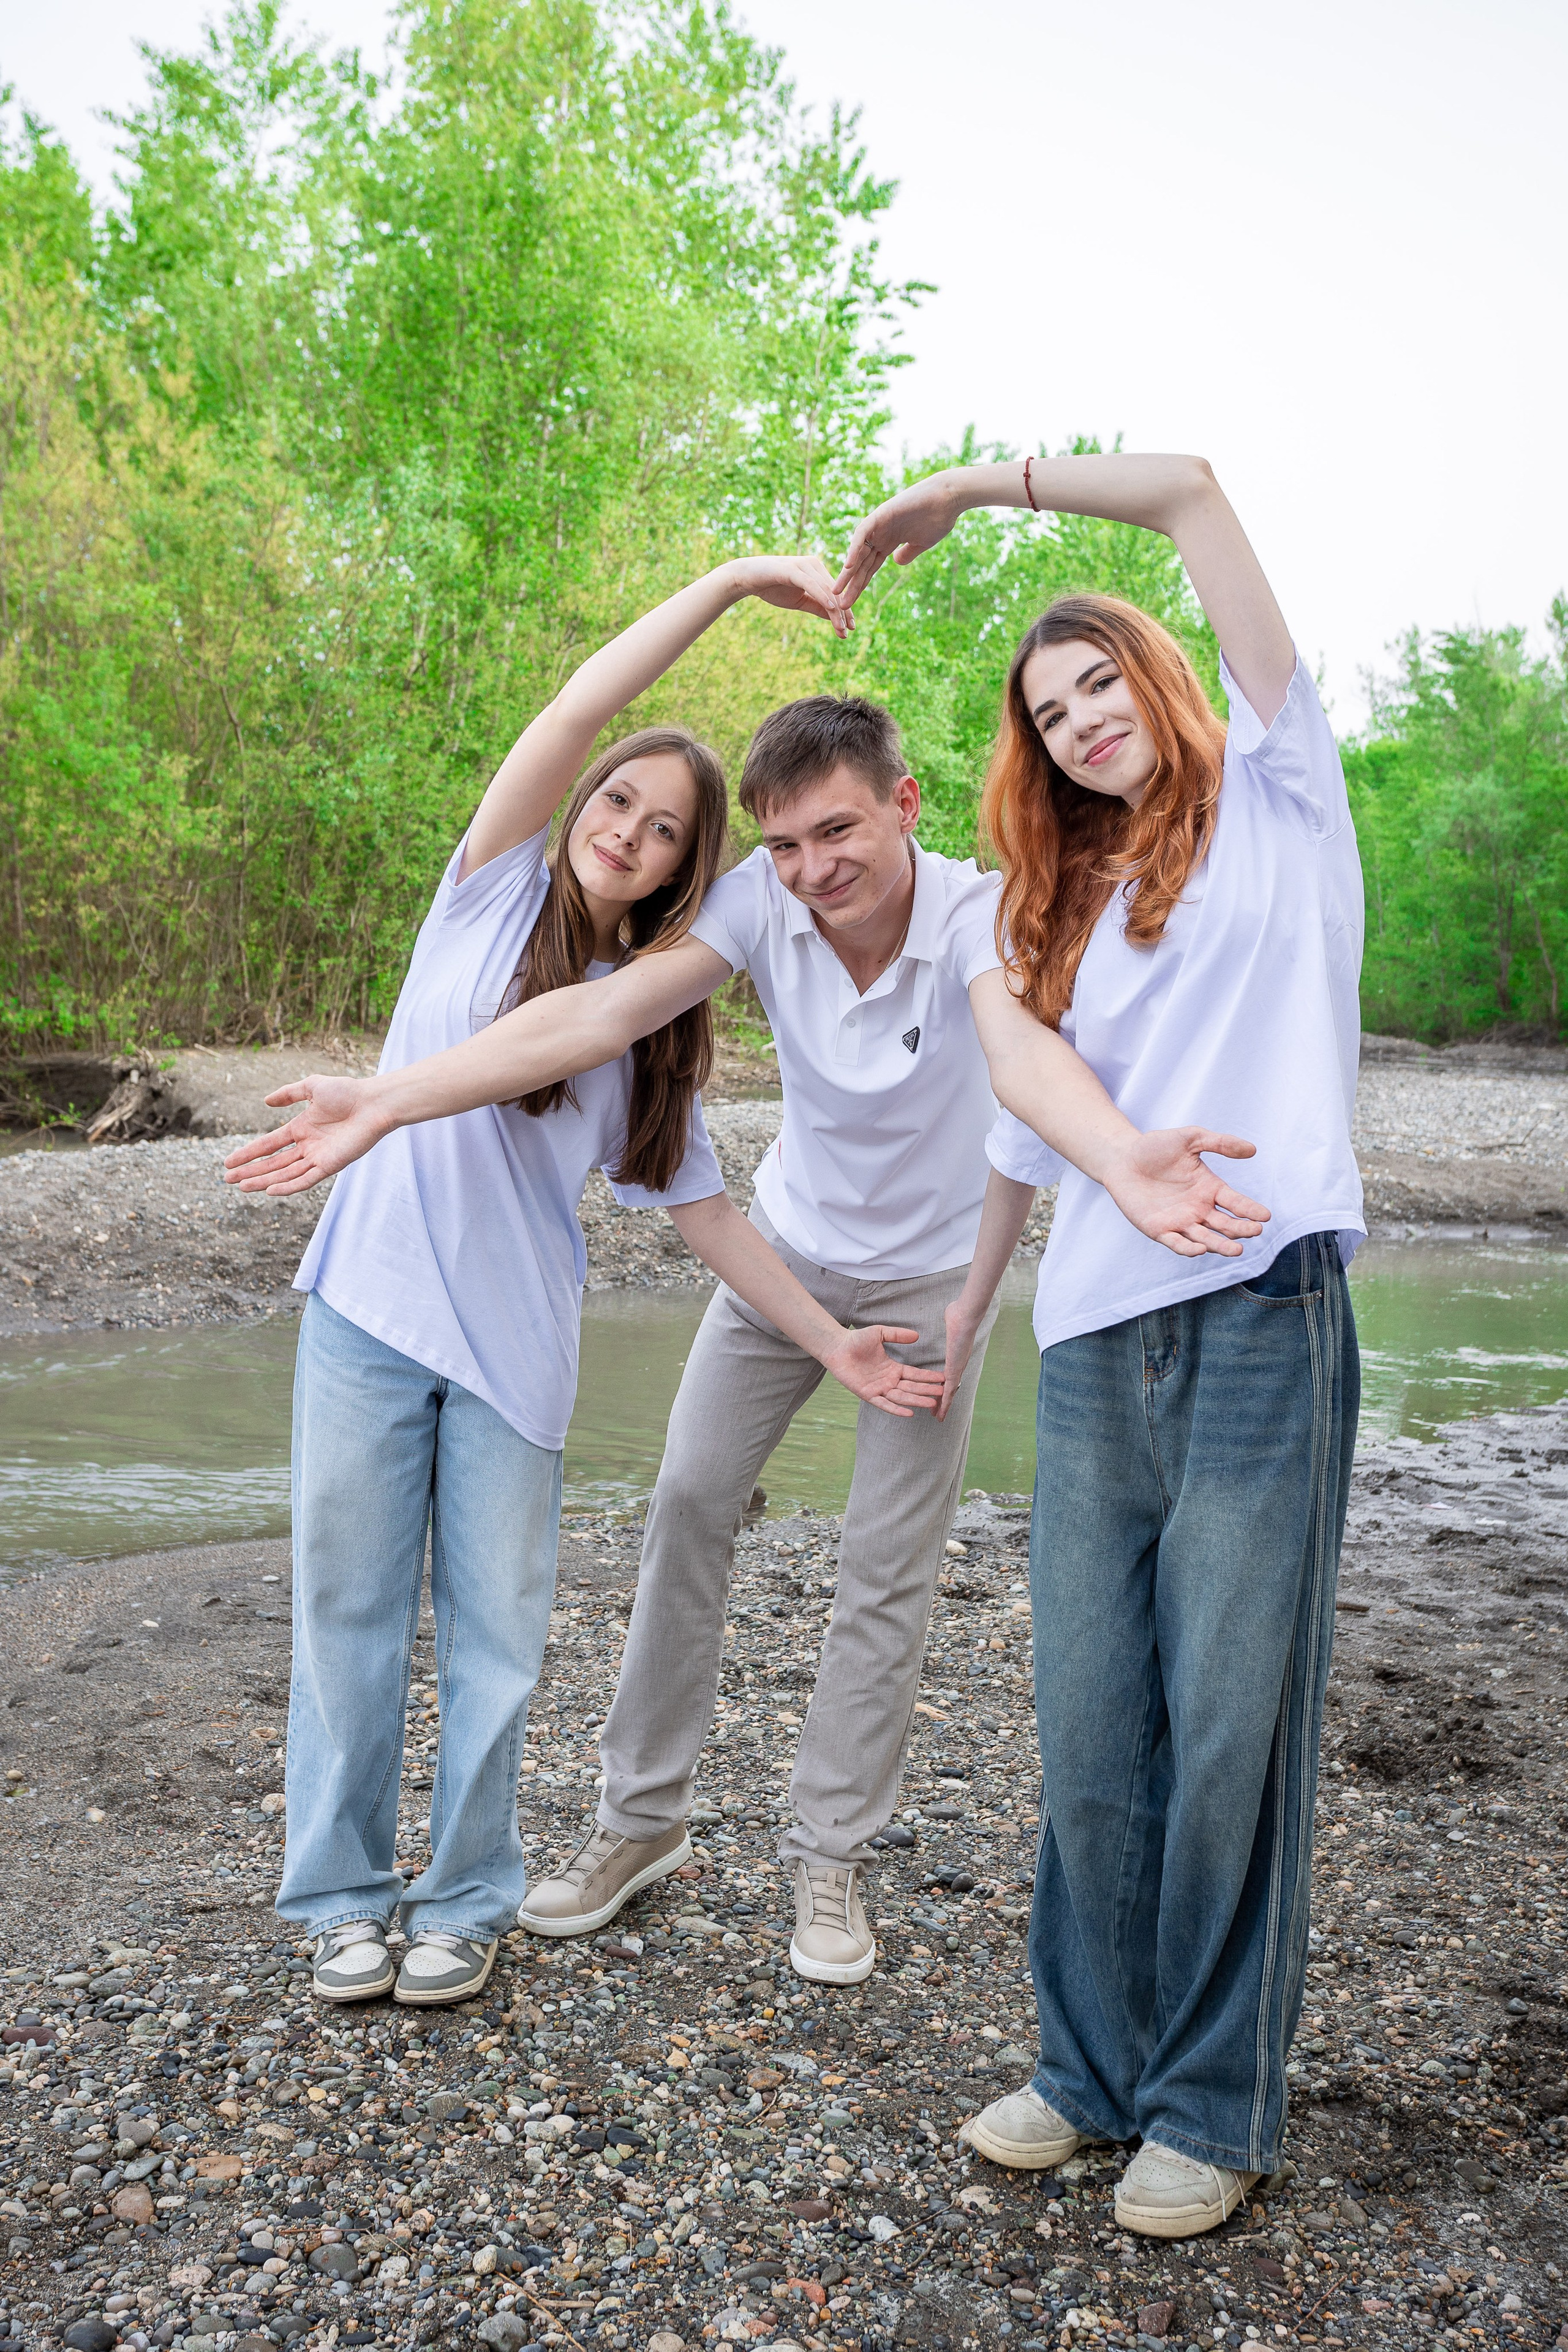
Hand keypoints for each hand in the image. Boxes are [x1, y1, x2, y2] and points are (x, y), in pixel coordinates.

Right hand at [221, 1075, 392, 1195]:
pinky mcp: (331, 1165)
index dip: (248, 1154)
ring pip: (285, 1173)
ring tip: (242, 1187)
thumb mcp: (312, 1087)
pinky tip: (271, 1190)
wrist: (374, 1103)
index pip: (269, 1145)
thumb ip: (289, 1094)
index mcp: (301, 1129)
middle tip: (227, 1180)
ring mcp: (318, 1157)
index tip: (228, 1162)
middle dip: (250, 1172)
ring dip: (263, 1181)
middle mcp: (307, 1146)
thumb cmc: (348, 1092)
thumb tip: (266, 1101)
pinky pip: (306, 1180)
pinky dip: (289, 1186)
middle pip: (273, 1163)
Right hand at [729, 553, 851, 638]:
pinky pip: (812, 585)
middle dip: (842, 613)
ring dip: (835, 610)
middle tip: (848, 632)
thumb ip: (817, 606)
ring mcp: (804, 565)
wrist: (747, 578)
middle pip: (834, 592)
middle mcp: (814, 564)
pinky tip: (832, 609)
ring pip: (826, 590)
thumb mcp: (800, 601)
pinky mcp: (794, 569)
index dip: (845, 611)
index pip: (835, 593)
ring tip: (841, 628)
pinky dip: (823, 597)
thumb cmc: (773, 587)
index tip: (850, 629)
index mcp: (817, 570)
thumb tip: (835, 617)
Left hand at [821, 1323, 946, 1417]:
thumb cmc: (857, 1340)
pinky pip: (884, 1404)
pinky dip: (896, 1409)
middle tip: (943, 1394)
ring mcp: (879, 1388)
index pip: (915, 1375)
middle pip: (912, 1388)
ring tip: (931, 1404)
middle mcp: (888, 1381)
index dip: (929, 1377)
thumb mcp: (881, 1333)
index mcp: (893, 1368)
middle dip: (927, 1391)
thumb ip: (897, 1335)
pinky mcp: (868, 1394)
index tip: (943, 1378)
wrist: (837, 1347)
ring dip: (916, 1401)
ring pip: (901, 1397)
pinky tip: (909, 1413)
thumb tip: (917, 1336)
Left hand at [833, 474, 964, 605]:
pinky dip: (855, 549)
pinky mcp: (881, 514)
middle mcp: (880, 534)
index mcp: (889, 542)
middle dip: (850, 584)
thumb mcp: (921, 543)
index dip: (861, 585)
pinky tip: (848, 566)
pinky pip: (863, 533)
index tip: (852, 602)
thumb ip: (907, 553)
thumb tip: (897, 562)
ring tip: (836, 591)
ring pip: (858, 551)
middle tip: (839, 604)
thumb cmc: (938, 519)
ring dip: (847, 572)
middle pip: (861, 563)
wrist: (949, 498)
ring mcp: (879, 524)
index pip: (870, 567)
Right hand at [936, 1298, 985, 1421]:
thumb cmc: (959, 1313)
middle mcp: (959, 1364)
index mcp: (958, 1355)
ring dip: (944, 1406)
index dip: (945, 1383)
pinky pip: (948, 1392)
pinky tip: (939, 1413)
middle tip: (938, 1410)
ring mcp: (957, 1369)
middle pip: (951, 1387)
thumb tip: (951, 1314)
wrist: (965, 1315)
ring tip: (937, 1417)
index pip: (950, 1374)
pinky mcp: (954, 1372)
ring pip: (950, 1393)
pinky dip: (944, 1404)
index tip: (939, 1390)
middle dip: (944, 1399)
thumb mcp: (951, 1318)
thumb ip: (950, 1320)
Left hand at [1099, 1129, 1268, 1256]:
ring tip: (1237, 1250)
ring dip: (1221, 1245)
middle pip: (1225, 1224)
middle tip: (1256, 1231)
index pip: (1236, 1203)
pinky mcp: (1159, 1230)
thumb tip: (1252, 1149)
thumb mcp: (1190, 1138)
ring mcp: (1180, 1221)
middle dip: (1241, 1229)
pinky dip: (1189, 1248)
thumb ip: (1219, 1143)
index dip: (1250, 1210)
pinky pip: (1177, 1243)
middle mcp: (1198, 1208)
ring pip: (1206, 1238)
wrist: (1121, 1157)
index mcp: (1209, 1188)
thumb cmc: (1155, 1147)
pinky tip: (1200, 1248)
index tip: (1265, 1215)